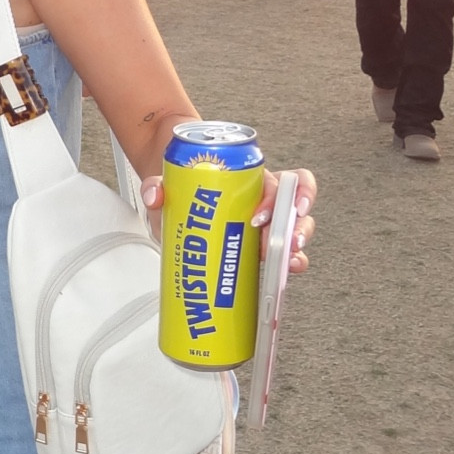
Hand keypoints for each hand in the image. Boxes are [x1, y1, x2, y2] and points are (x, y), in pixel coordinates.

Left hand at [140, 167, 317, 274]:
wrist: (178, 196)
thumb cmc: (183, 188)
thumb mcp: (169, 186)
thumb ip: (156, 186)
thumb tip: (155, 195)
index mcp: (248, 181)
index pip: (278, 181)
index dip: (277, 198)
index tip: (258, 217)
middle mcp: (263, 198)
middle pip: (295, 205)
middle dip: (296, 224)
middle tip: (284, 241)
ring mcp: (265, 222)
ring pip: (298, 227)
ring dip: (299, 244)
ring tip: (291, 259)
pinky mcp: (261, 244)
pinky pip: (287, 251)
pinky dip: (292, 261)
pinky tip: (287, 272)